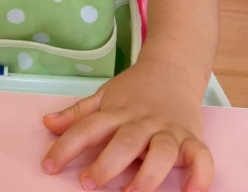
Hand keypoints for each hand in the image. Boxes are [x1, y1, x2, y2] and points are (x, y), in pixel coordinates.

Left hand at [42, 59, 213, 191]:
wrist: (173, 68)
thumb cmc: (135, 90)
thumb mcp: (104, 97)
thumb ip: (78, 113)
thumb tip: (47, 123)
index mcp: (117, 112)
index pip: (87, 128)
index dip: (66, 146)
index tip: (49, 165)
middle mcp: (142, 122)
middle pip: (124, 142)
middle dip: (106, 164)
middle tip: (87, 182)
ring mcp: (168, 130)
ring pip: (162, 152)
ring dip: (147, 175)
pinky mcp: (192, 138)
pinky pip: (201, 157)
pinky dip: (198, 176)